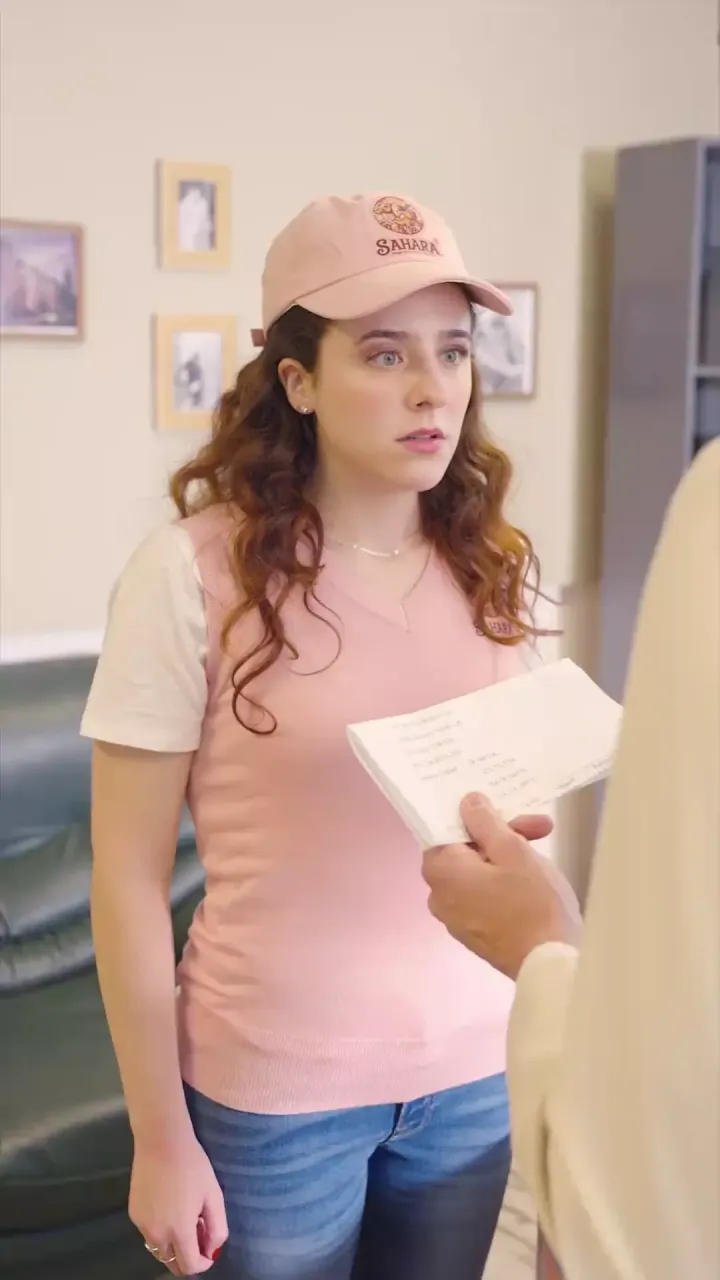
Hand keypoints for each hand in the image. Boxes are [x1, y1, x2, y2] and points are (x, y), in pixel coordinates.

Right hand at [129, 1131, 227, 1274]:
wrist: (161, 1141)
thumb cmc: (193, 1165)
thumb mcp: (213, 1195)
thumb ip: (217, 1229)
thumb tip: (212, 1252)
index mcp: (179, 1231)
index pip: (189, 1266)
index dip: (203, 1263)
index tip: (210, 1250)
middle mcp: (157, 1234)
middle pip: (172, 1262)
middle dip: (187, 1257)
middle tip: (199, 1232)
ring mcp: (141, 1225)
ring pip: (159, 1249)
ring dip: (173, 1244)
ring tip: (185, 1218)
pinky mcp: (133, 1214)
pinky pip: (149, 1233)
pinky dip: (161, 1231)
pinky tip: (169, 1207)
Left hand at [422, 793, 581, 980]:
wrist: (549, 965)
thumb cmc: (532, 902)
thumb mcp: (513, 850)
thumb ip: (486, 822)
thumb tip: (467, 802)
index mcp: (440, 872)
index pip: (446, 829)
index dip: (477, 815)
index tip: (505, 810)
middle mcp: (439, 896)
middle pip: (465, 850)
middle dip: (501, 835)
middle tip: (540, 828)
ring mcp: (455, 919)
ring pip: (476, 872)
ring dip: (507, 856)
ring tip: (544, 846)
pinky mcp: (475, 934)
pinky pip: (482, 895)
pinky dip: (502, 882)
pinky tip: (533, 877)